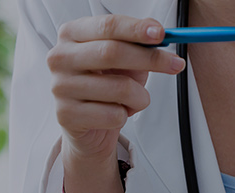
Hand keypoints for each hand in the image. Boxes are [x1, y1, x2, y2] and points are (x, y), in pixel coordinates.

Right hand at [47, 14, 184, 192]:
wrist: (89, 124)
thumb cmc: (106, 84)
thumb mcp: (124, 58)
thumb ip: (138, 42)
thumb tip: (157, 32)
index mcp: (71, 34)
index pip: (107, 26)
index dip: (136, 29)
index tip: (162, 34)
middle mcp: (60, 57)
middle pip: (111, 52)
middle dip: (150, 59)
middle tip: (175, 64)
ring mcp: (60, 86)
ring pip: (118, 88)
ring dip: (140, 96)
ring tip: (136, 99)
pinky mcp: (65, 115)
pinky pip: (113, 115)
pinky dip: (125, 116)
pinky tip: (116, 114)